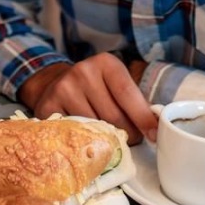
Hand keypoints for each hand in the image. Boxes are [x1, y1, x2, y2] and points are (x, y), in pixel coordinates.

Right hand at [18, 53, 157, 143]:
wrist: (55, 84)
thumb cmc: (95, 89)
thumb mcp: (114, 84)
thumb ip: (134, 101)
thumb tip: (156, 127)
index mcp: (106, 63)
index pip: (127, 93)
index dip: (142, 117)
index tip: (153, 135)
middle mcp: (83, 71)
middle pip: (113, 115)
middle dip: (127, 134)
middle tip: (130, 141)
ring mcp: (64, 88)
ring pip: (94, 128)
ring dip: (107, 141)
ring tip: (109, 140)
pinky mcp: (48, 106)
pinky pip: (74, 133)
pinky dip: (84, 141)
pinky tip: (87, 140)